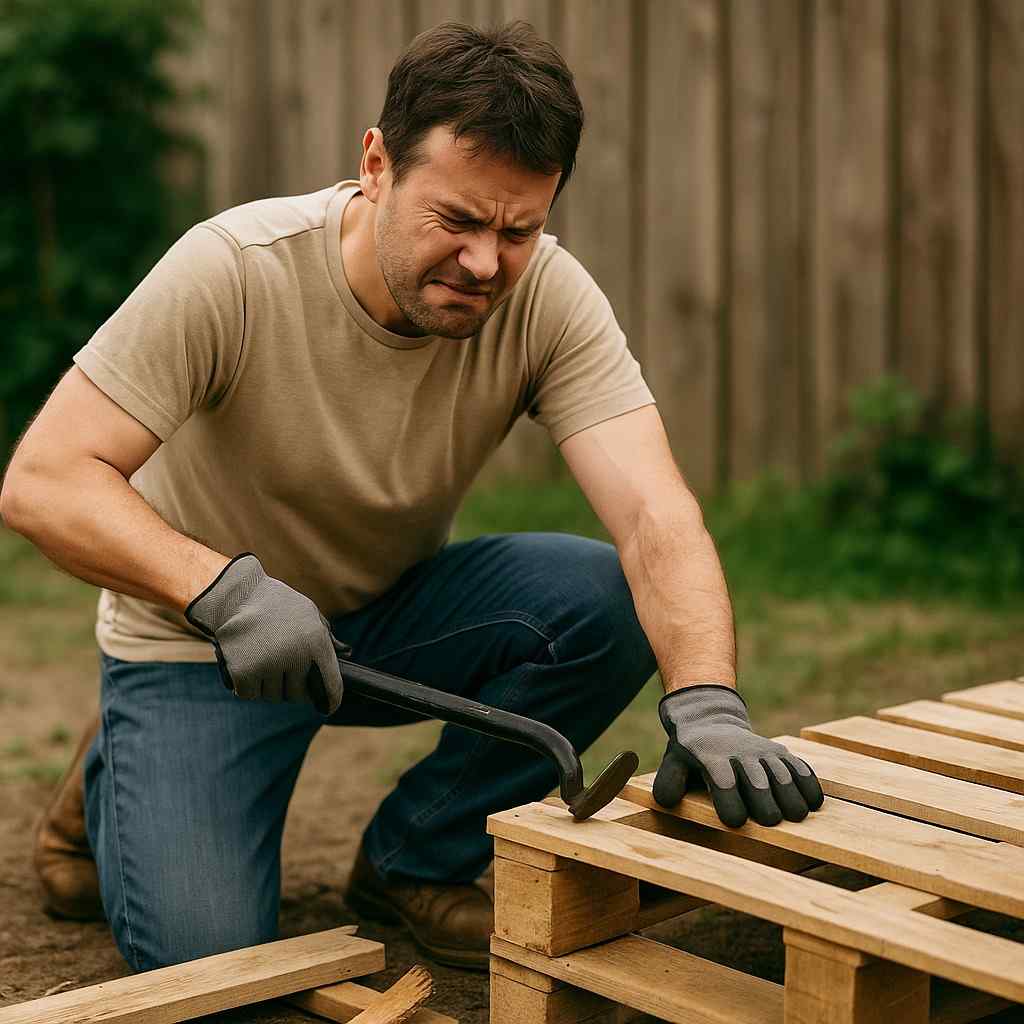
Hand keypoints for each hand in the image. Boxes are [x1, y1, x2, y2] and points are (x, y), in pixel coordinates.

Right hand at [184, 552, 344, 714]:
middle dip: (291, 687)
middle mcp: (295, 656)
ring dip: (268, 685)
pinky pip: (250, 694)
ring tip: (263, 658)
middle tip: (281, 668)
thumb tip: (346, 653)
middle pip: (298, 696)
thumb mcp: (309, 613)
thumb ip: (327, 638)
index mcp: (316, 642)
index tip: (327, 707)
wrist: (236, 595)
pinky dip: (248, 685)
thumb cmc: (277, 604)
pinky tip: (248, 664)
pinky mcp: (243, 673)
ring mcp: (268, 666)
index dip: (331, 701)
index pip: (331, 686)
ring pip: (273, 696)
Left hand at [652, 684, 823, 827]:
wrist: (710, 718)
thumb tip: (666, 802)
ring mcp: (763, 752)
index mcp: (712, 758)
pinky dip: (809, 785)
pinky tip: (813, 804)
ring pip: (783, 774)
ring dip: (791, 796)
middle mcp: (740, 753)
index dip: (730, 803)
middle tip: (770, 821)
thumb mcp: (673, 761)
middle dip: (765, 803)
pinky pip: (800, 768)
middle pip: (757, 781)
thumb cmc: (691, 750)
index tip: (734, 821)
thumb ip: (668, 782)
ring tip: (795, 816)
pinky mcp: (781, 754)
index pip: (722, 781)